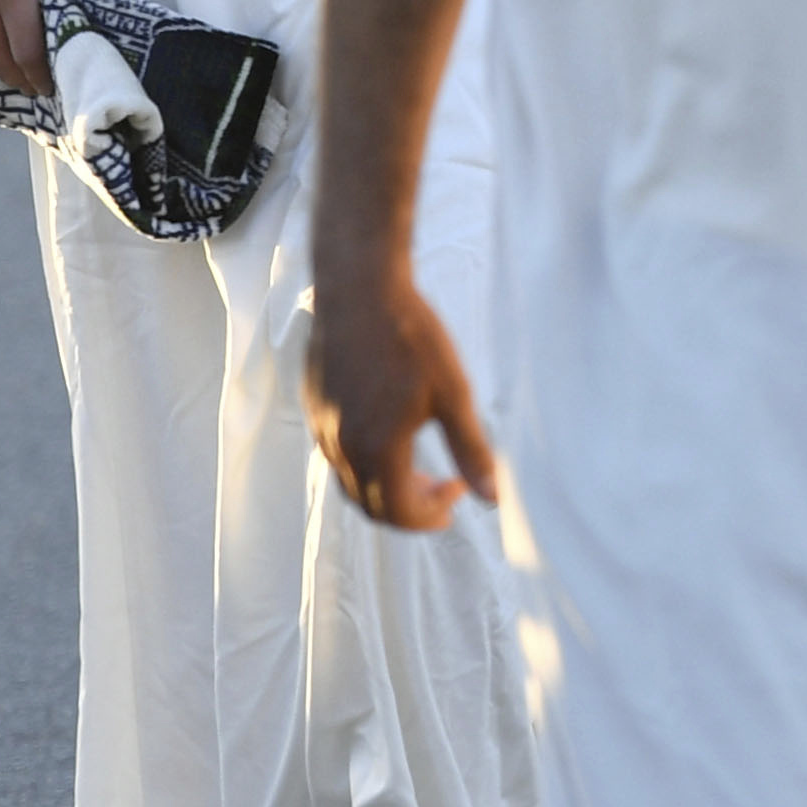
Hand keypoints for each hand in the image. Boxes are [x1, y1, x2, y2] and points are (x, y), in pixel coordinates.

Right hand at [307, 266, 498, 531]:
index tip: (457, 496)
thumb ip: (471, 450)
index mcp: (376, 450)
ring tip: (419, 470)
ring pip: (350, 481)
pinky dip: (365, 464)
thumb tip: (494, 497)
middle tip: (443, 490)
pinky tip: (389, 437)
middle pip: (370, 505)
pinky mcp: (313, 406)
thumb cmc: (411, 338)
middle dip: (409, 508)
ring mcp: (321, 427)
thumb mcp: (453, 394)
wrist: (359, 289)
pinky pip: (337, 454)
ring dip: (386, 487)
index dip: (429, 518)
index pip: (398, 513)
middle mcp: (340, 448)